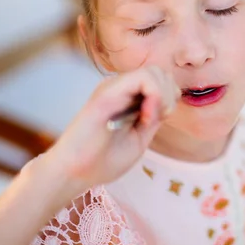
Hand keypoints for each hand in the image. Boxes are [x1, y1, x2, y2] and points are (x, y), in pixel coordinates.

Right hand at [44, 66, 178, 191]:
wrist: (74, 173)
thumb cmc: (104, 160)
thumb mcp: (140, 136)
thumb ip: (154, 116)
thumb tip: (168, 100)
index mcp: (127, 96)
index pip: (161, 80)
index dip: (169, 98)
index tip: (159, 120)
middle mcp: (120, 87)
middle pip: (160, 72)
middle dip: (169, 96)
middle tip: (156, 119)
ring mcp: (113, 87)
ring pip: (154, 71)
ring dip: (162, 96)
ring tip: (148, 119)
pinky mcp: (108, 92)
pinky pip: (142, 78)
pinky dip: (154, 95)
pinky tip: (144, 116)